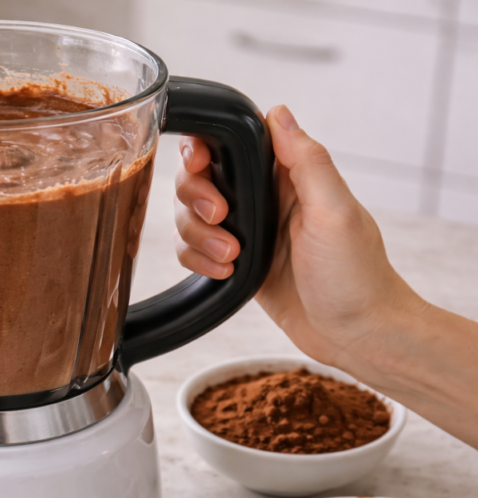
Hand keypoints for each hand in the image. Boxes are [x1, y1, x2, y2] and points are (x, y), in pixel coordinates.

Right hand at [173, 104, 425, 369]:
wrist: (356, 336)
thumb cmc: (357, 276)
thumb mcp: (335, 212)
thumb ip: (308, 160)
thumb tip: (278, 112)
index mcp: (289, 175)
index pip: (232, 142)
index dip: (204, 149)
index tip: (200, 166)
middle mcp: (264, 198)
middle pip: (198, 177)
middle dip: (196, 199)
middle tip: (221, 220)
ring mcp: (247, 230)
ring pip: (189, 215)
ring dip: (198, 236)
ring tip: (230, 257)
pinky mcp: (234, 262)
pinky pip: (192, 249)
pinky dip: (197, 260)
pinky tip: (225, 273)